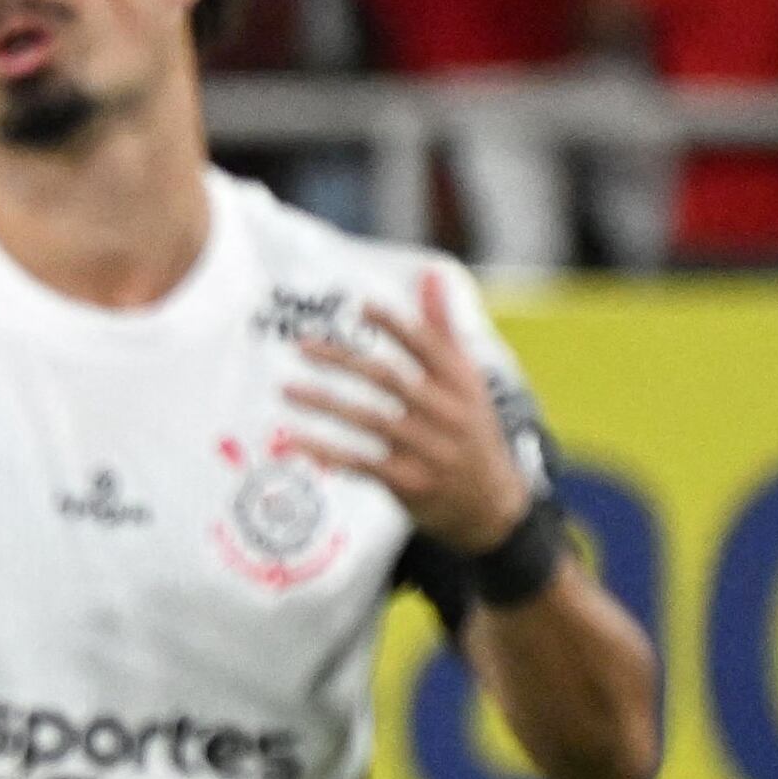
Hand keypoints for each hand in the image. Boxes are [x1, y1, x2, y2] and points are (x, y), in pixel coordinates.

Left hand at [281, 275, 533, 550]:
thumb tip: (430, 274)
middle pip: (389, 380)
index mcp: (462, 384)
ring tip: (285, 389)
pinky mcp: (411, 482)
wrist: (492, 504)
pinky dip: (326, 451)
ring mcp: (430, 450)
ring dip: (324, 404)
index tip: (360, 307)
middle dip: (343, 360)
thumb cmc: (470, 429)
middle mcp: (448, 414)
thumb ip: (442, 330)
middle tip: (300, 345)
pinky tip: (293, 440)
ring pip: (369, 420)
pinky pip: (361, 463)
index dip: (395, 326)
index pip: (428, 347)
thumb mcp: (466, 381)